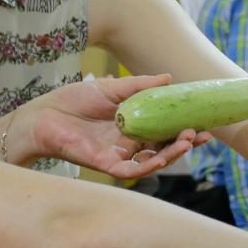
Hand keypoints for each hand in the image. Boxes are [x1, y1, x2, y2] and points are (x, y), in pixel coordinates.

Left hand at [12, 74, 210, 179]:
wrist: (43, 115)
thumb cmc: (73, 100)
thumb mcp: (112, 88)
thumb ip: (140, 85)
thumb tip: (169, 78)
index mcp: (133, 125)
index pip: (166, 130)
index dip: (185, 128)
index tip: (204, 122)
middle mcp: (130, 143)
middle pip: (165, 147)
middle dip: (186, 143)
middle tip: (203, 134)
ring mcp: (120, 155)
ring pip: (154, 160)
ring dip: (173, 153)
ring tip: (189, 141)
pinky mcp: (107, 165)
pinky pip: (133, 170)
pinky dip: (150, 165)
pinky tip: (163, 157)